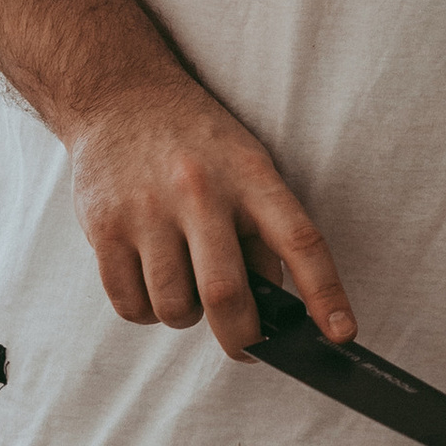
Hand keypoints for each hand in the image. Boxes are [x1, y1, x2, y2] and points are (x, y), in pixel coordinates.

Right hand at [66, 73, 353, 360]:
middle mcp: (200, 192)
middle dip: (244, 339)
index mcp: (250, 174)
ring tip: (188, 287)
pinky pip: (130, 306)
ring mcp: (147, 212)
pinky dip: (146, 312)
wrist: (120, 96)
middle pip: (226, 294)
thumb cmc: (197, 142)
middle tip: (250, 348)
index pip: (299, 240)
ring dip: (187, 318)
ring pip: (175, 308)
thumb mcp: (247, 164)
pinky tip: (153, 282)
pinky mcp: (104, 230)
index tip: (341, 335)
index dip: (324, 293)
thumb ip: (263, 229)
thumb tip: (278, 304)